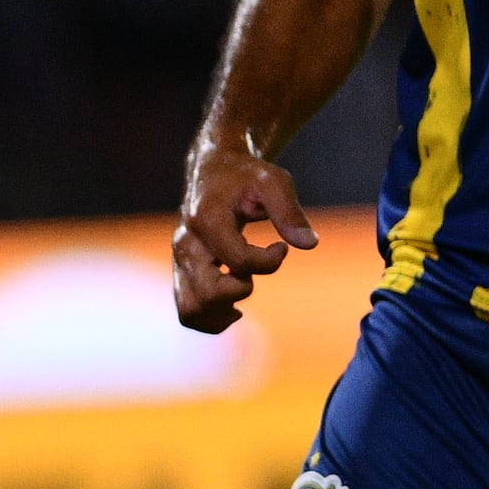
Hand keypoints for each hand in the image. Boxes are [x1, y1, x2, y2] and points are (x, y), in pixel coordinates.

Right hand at [174, 135, 315, 334]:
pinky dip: (212, 318)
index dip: (269, 262)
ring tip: (243, 291)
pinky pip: (188, 310)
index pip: (238, 262)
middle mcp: (186, 245)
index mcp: (207, 221)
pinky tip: (234, 304)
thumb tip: (309, 244)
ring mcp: (179, 262)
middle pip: (208, 294)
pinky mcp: (181, 272)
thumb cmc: (245, 175)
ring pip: (191, 311)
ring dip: (222, 313)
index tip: (280, 248)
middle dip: (241, 291)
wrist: (211, 170)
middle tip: (254, 270)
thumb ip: (290, 212)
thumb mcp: (274, 182)